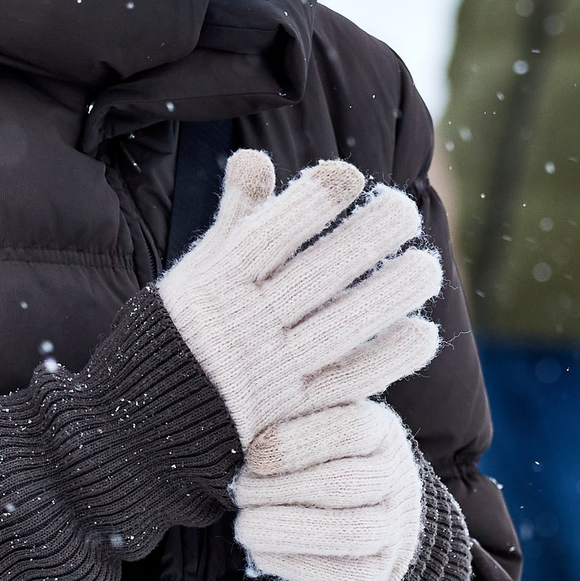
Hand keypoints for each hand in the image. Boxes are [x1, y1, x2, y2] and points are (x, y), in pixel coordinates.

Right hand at [156, 150, 440, 443]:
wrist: (151, 421)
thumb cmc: (181, 329)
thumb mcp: (198, 268)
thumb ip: (235, 216)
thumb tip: (254, 159)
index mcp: (217, 283)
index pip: (268, 236)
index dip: (310, 204)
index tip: (350, 175)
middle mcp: (243, 324)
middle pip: (314, 278)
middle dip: (364, 241)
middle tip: (406, 210)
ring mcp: (269, 369)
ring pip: (338, 328)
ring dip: (387, 297)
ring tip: (427, 268)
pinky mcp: (292, 410)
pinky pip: (346, 381)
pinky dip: (387, 359)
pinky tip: (423, 333)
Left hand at [234, 400, 427, 580]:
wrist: (364, 512)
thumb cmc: (318, 457)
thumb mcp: (312, 424)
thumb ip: (291, 416)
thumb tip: (248, 420)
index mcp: (382, 431)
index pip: (352, 429)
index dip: (297, 443)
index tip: (254, 457)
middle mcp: (396, 477)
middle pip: (344, 484)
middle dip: (281, 490)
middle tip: (240, 492)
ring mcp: (394, 527)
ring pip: (350, 533)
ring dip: (287, 530)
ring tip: (244, 525)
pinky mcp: (381, 571)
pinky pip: (347, 576)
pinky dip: (297, 565)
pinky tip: (261, 553)